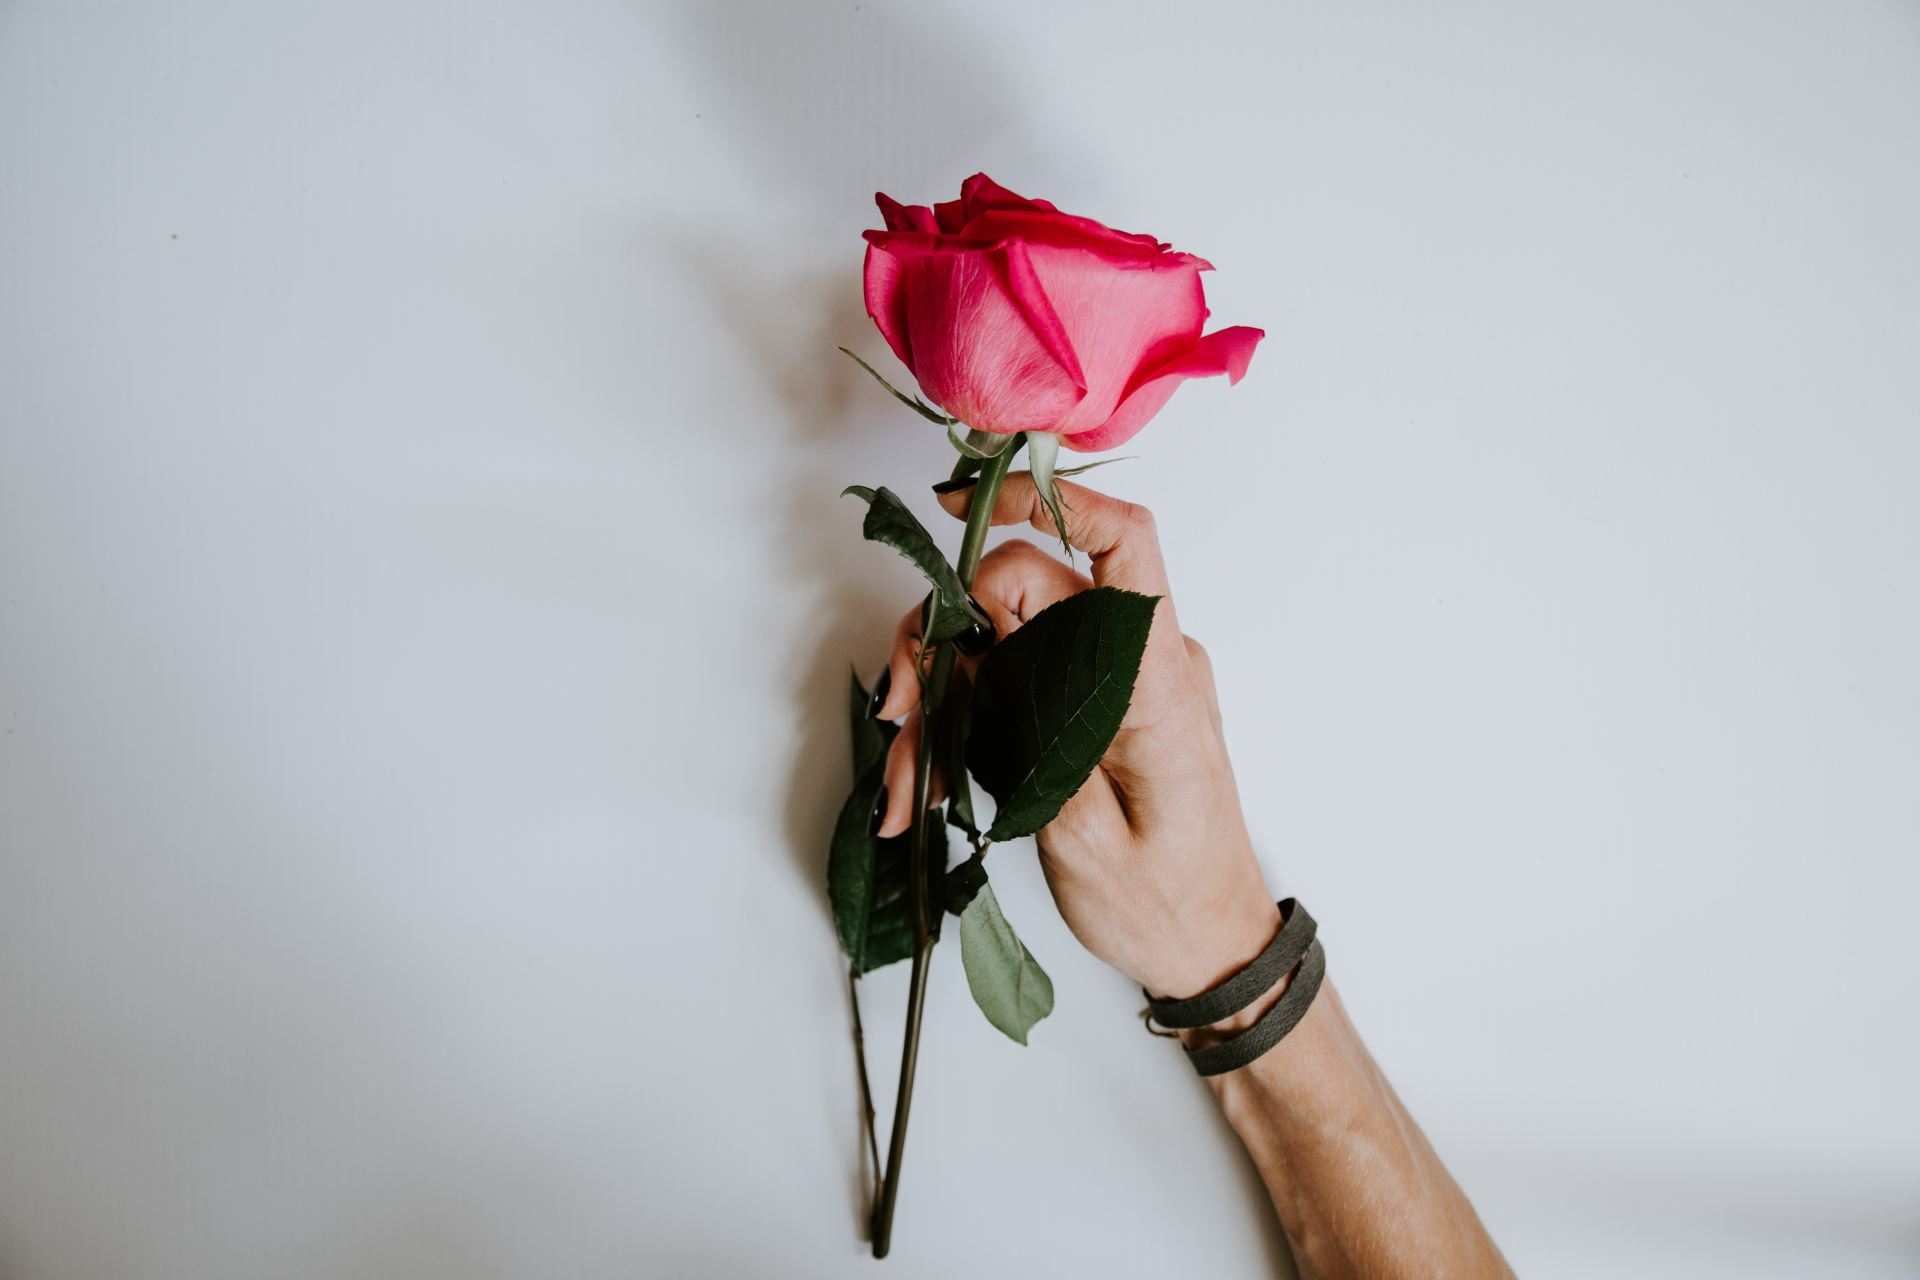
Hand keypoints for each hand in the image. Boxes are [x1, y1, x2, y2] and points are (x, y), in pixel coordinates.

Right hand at [871, 472, 1277, 997]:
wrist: (1214, 952)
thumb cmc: (1165, 906)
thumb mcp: (1082, 830)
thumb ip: (1031, 722)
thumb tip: (981, 630)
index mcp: (1156, 680)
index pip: (1123, 542)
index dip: (1046, 503)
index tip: (961, 509)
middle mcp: (1141, 662)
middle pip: (1027, 589)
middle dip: (944, 640)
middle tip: (901, 715)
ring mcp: (1117, 682)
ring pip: (1006, 640)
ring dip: (944, 697)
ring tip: (907, 782)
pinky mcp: (1096, 706)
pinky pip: (1022, 679)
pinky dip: (969, 722)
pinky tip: (928, 785)